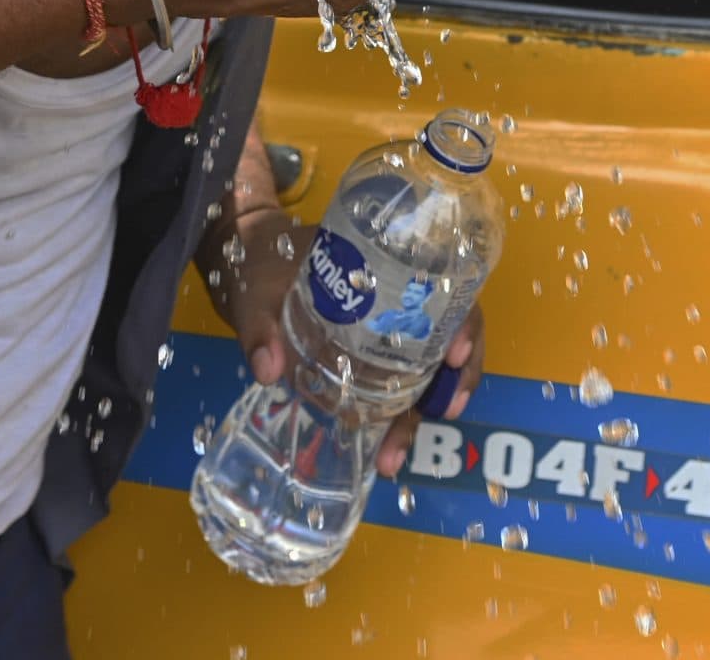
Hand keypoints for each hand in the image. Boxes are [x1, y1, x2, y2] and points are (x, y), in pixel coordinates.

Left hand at [216, 210, 483, 480]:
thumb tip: (268, 370)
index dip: (463, 322)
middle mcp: (399, 295)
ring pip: (432, 363)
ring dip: (427, 407)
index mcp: (386, 264)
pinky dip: (405, 410)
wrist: (247, 260)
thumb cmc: (260, 261)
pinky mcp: (371, 350)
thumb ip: (259, 327)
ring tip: (397, 449)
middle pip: (452, 332)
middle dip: (455, 379)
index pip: (446, 288)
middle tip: (442, 413)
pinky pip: (405, 378)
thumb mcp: (256, 289)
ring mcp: (389, 325)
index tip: (455, 355)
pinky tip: (388, 442)